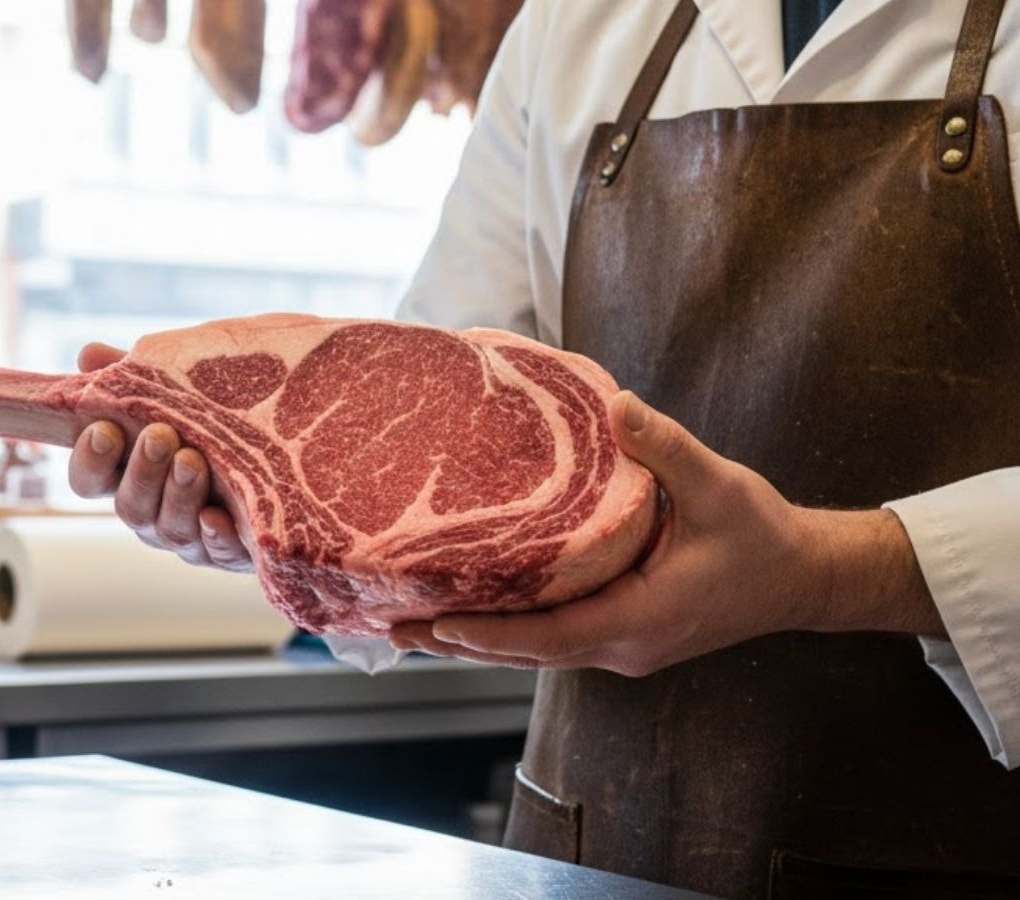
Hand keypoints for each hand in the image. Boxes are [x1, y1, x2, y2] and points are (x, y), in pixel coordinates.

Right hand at [66, 343, 253, 571]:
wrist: (284, 450)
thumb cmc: (215, 421)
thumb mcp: (178, 392)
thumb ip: (135, 378)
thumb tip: (88, 354)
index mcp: (129, 474)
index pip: (89, 478)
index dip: (89, 459)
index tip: (104, 428)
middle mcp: (153, 511)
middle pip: (130, 507)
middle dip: (143, 471)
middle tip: (160, 435)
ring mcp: (190, 536)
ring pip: (171, 529)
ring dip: (179, 494)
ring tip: (193, 460)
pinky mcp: (231, 551)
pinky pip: (218, 552)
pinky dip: (215, 536)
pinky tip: (216, 516)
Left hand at [388, 391, 943, 674]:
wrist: (804, 578)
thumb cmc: (763, 536)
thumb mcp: (721, 485)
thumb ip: (667, 447)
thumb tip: (617, 404)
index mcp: (640, 619)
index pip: (549, 636)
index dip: (490, 632)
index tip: (435, 623)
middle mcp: (622, 646)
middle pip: (525, 652)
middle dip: (456, 642)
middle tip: (387, 627)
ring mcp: (619, 647)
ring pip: (533, 651)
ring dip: (473, 642)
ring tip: (405, 627)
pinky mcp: (619, 635)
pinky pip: (550, 640)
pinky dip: (504, 632)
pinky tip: (465, 616)